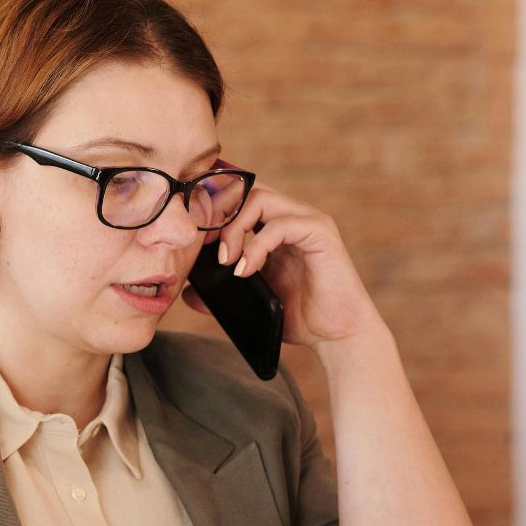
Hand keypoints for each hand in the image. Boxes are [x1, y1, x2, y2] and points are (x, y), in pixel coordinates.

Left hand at [180, 180, 383, 351]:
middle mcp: (292, 217)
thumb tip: (188, 292)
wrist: (337, 335)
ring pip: (260, 199)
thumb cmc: (299, 317)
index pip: (240, 198)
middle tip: (205, 247)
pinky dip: (256, 246)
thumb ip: (221, 293)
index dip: (213, 212)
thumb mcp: (251, 302)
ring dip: (234, 227)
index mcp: (275, 226)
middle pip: (246, 190)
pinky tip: (245, 271)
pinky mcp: (320, 233)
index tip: (195, 241)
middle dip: (219, 214)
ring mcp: (308, 221)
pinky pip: (279, 225)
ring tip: (225, 261)